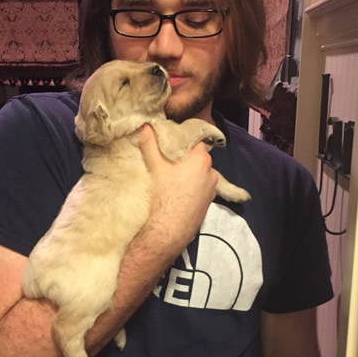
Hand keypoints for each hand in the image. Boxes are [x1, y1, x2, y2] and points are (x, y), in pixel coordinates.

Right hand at [138, 124, 217, 249]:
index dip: (183, 139)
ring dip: (189, 172)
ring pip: (200, 173)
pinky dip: (192, 186)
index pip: (196, 140)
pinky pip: (200, 188)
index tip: (172, 142)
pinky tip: (178, 191)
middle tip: (169, 158)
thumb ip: (150, 144)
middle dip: (185, 156)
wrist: (169, 230)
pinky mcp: (208, 203)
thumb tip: (145, 126)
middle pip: (198, 156)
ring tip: (172, 176)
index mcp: (201, 159)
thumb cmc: (164, 195)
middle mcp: (211, 172)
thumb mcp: (155, 166)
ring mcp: (211, 189)